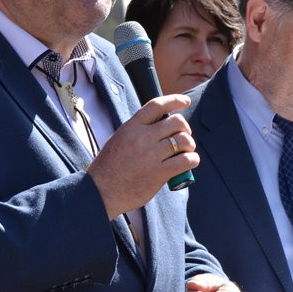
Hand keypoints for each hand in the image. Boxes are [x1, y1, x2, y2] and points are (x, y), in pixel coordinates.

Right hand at [89, 94, 198, 218]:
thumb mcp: (119, 139)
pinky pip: (186, 160)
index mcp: (131, 127)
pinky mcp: (158, 173)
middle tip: (183, 138)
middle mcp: (142, 137)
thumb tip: (161, 125)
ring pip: (184, 140)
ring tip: (186, 152)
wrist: (100, 191)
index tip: (185, 101)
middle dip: (185, 129)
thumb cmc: (109, 167)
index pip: (157, 105)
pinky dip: (192, 160)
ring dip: (189, 145)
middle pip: (176, 122)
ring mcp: (151, 155)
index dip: (175, 100)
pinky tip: (189, 163)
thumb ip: (138, 130)